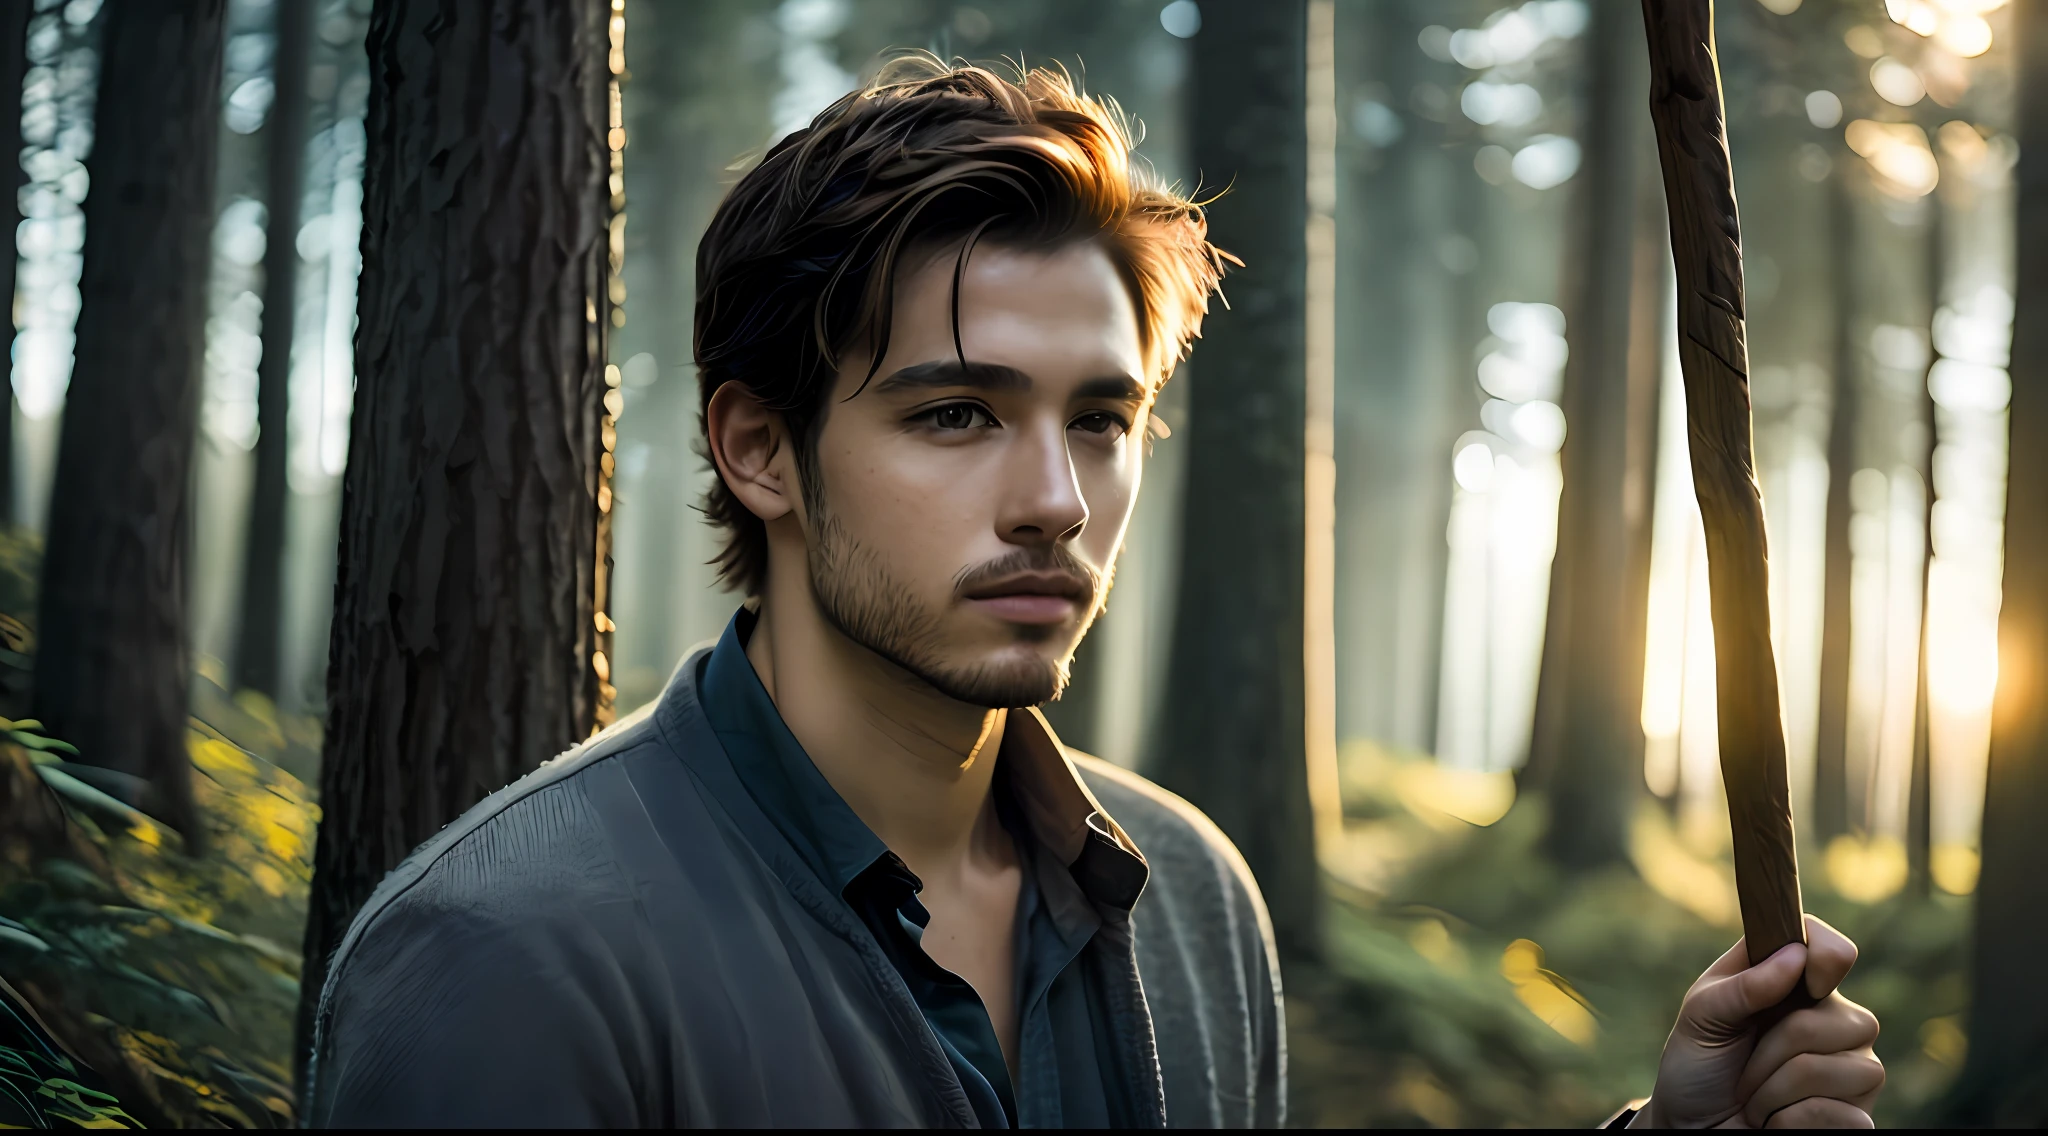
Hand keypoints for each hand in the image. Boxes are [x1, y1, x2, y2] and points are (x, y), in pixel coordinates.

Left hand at [1631, 915, 1881, 1127]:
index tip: (1804, 980)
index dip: (1826, 955)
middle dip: (1770, 1050)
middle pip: (1831, 1018)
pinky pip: (1839, 1114)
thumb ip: (1743, 985)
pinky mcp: (1856, 1116)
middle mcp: (1834, 1020)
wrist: (1693, 1127)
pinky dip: (1786, 1121)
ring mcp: (1854, 1068)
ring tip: (1756, 1098)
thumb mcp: (1701, 1018)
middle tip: (1743, 1068)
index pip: (1834, 950)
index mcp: (1794, 984)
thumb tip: (1795, 955)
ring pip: (1836, 1068)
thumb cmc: (1698, 1066)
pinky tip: (1775, 1122)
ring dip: (1773, 1091)